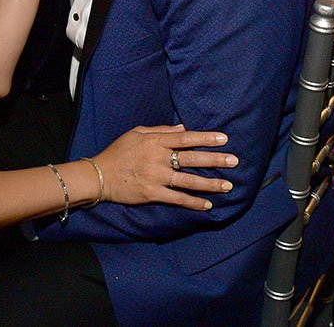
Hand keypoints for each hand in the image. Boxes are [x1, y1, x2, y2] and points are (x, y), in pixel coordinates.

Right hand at [95, 124, 237, 209]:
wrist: (99, 175)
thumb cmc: (118, 151)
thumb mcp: (136, 133)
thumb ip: (160, 130)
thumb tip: (182, 128)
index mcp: (154, 141)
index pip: (185, 138)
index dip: (206, 138)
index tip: (224, 138)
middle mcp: (158, 158)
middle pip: (191, 158)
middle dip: (215, 159)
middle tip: (234, 161)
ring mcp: (156, 177)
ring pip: (188, 180)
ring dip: (210, 184)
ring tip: (228, 185)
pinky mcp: (152, 194)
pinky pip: (177, 199)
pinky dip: (193, 202)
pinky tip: (207, 205)